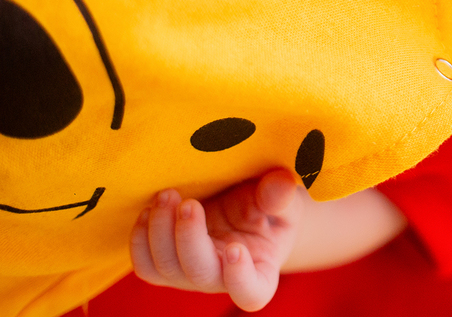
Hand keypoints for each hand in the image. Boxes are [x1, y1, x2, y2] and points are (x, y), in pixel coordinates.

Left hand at [130, 169, 303, 311]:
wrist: (246, 207)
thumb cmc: (270, 208)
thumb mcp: (284, 199)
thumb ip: (281, 196)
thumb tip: (279, 185)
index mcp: (260, 271)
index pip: (251, 292)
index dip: (240, 279)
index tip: (235, 248)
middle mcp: (222, 280)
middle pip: (200, 274)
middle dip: (189, 238)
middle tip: (190, 203)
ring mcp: (191, 276)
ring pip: (167, 268)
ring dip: (161, 232)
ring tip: (167, 195)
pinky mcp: (167, 266)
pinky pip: (146, 265)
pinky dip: (141, 239)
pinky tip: (149, 210)